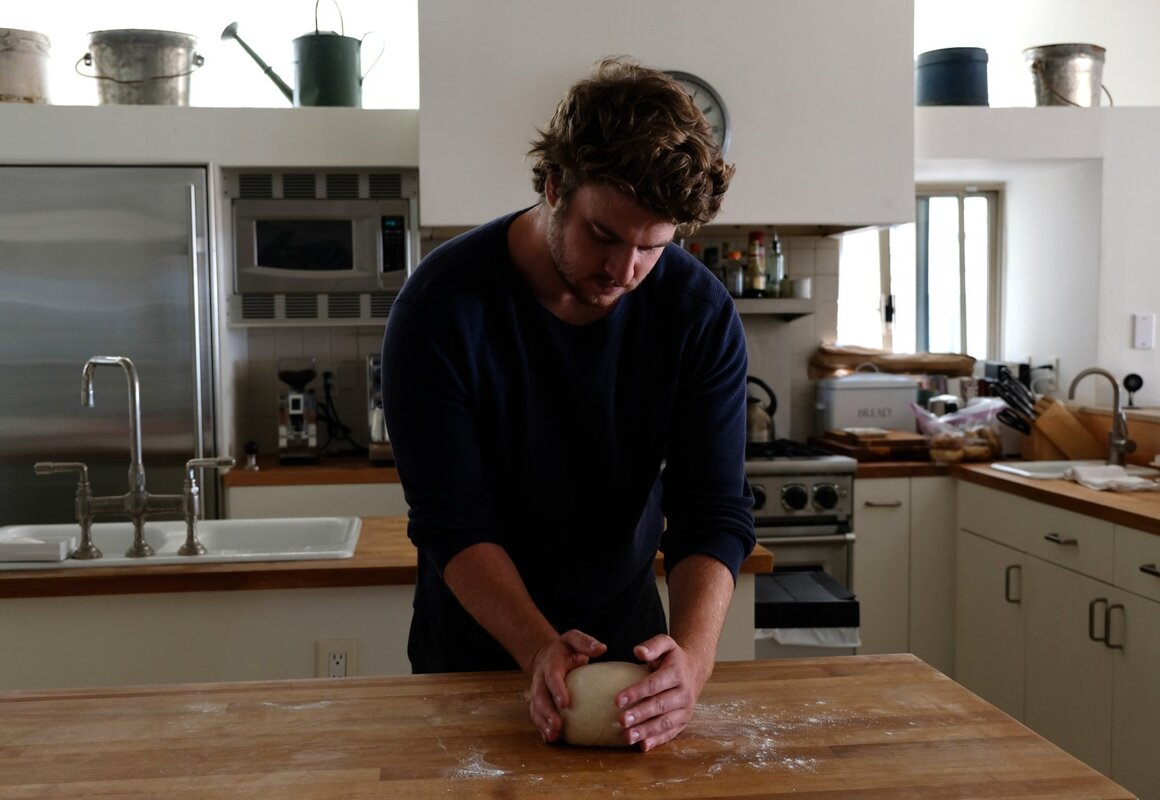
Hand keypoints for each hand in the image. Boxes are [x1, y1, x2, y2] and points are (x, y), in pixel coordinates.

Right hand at [527, 629, 606, 742]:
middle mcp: (541, 680)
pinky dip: (541, 727)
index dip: (557, 690)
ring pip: (536, 709)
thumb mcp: (574, 639)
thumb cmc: (565, 649)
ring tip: (553, 736)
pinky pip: (536, 716)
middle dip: (547, 713)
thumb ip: (586, 642)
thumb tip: (602, 648)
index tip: (565, 703)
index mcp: (551, 664)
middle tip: (557, 726)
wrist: (546, 655)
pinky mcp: (538, 702)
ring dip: (542, 723)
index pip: (552, 677)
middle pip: (540, 697)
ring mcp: (538, 692)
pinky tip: (549, 738)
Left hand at [615, 634, 711, 751]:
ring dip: (646, 731)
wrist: (694, 670)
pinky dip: (657, 740)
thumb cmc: (672, 658)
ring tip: (628, 736)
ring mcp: (685, 709)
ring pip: (665, 722)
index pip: (654, 684)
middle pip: (659, 705)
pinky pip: (671, 733)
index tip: (617, 700)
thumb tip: (638, 651)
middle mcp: (684, 693)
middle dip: (640, 714)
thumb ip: (653, 645)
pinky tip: (643, 746)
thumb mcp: (666, 643)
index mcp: (677, 673)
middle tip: (621, 720)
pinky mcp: (684, 722)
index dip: (636, 692)